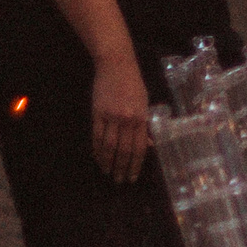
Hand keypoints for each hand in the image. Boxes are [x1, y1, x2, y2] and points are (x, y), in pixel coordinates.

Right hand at [90, 54, 151, 182]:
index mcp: (141, 117)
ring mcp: (112, 116)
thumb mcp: (145, 103)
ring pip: (109, 146)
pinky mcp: (98, 113)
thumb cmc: (133, 84)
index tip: (133, 177)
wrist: (116, 65)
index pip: (139, 147)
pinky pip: (97, 136)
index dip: (136, 164)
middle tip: (120, 181)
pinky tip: (98, 158)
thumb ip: (146, 124)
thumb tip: (150, 144)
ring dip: (108, 162)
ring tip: (108, 173)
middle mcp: (128, 119)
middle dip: (122, 168)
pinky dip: (97, 150)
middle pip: (124, 150)